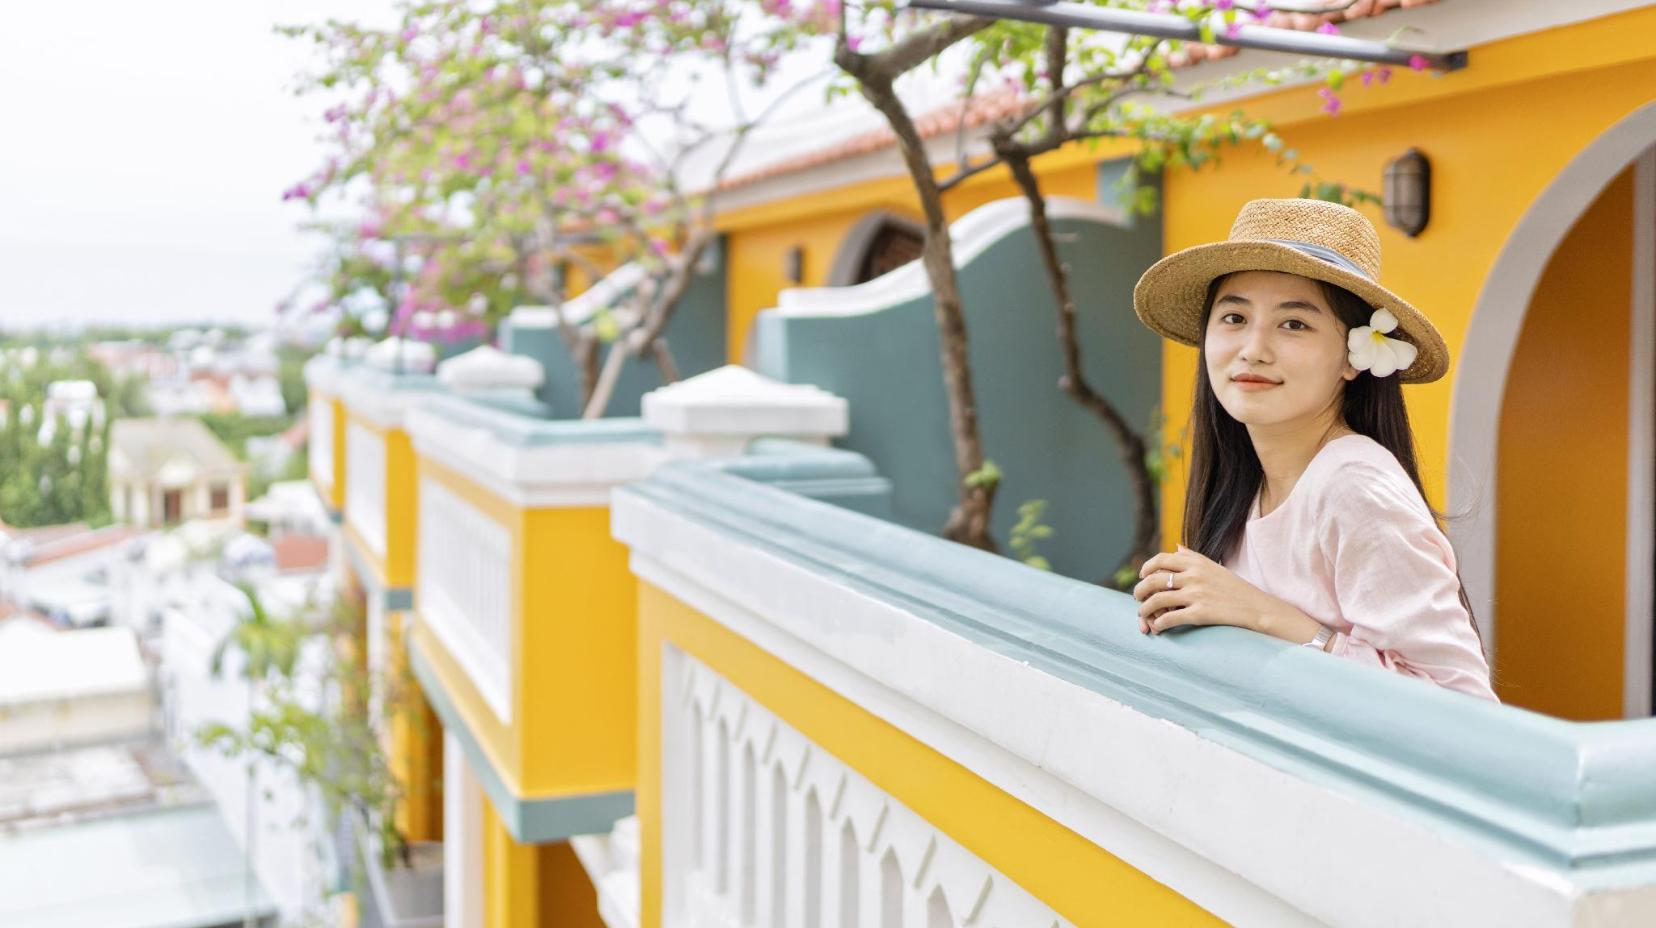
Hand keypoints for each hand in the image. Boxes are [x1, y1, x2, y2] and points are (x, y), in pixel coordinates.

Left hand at [1132, 544, 1322, 642]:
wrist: (1257, 608)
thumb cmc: (1234, 589)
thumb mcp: (1214, 567)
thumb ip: (1193, 558)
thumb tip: (1176, 547)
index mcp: (1196, 562)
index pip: (1160, 559)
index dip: (1146, 568)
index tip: (1142, 576)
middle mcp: (1194, 575)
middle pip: (1153, 579)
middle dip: (1140, 590)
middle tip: (1138, 598)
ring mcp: (1196, 594)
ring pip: (1156, 600)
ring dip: (1144, 610)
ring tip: (1143, 615)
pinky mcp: (1199, 613)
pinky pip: (1168, 618)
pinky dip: (1158, 624)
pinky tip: (1158, 628)